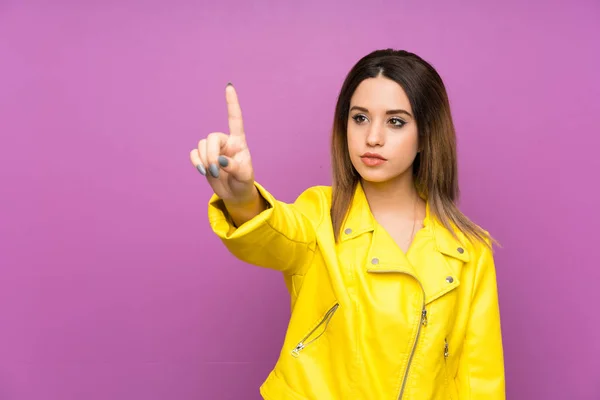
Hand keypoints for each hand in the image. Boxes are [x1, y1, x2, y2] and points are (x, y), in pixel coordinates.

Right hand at [190, 83, 255, 204]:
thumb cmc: (243, 182)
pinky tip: (203, 171)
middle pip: (212, 137)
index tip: (229, 87)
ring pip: (202, 145)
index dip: (231, 103)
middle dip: (211, 154)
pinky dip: (196, 162)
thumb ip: (234, 167)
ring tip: (213, 173)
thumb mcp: (244, 176)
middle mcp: (225, 142)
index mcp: (239, 141)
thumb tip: (220, 161)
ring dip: (205, 160)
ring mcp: (213, 149)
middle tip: (216, 169)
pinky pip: (194, 154)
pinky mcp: (204, 158)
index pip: (235, 119)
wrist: (235, 194)